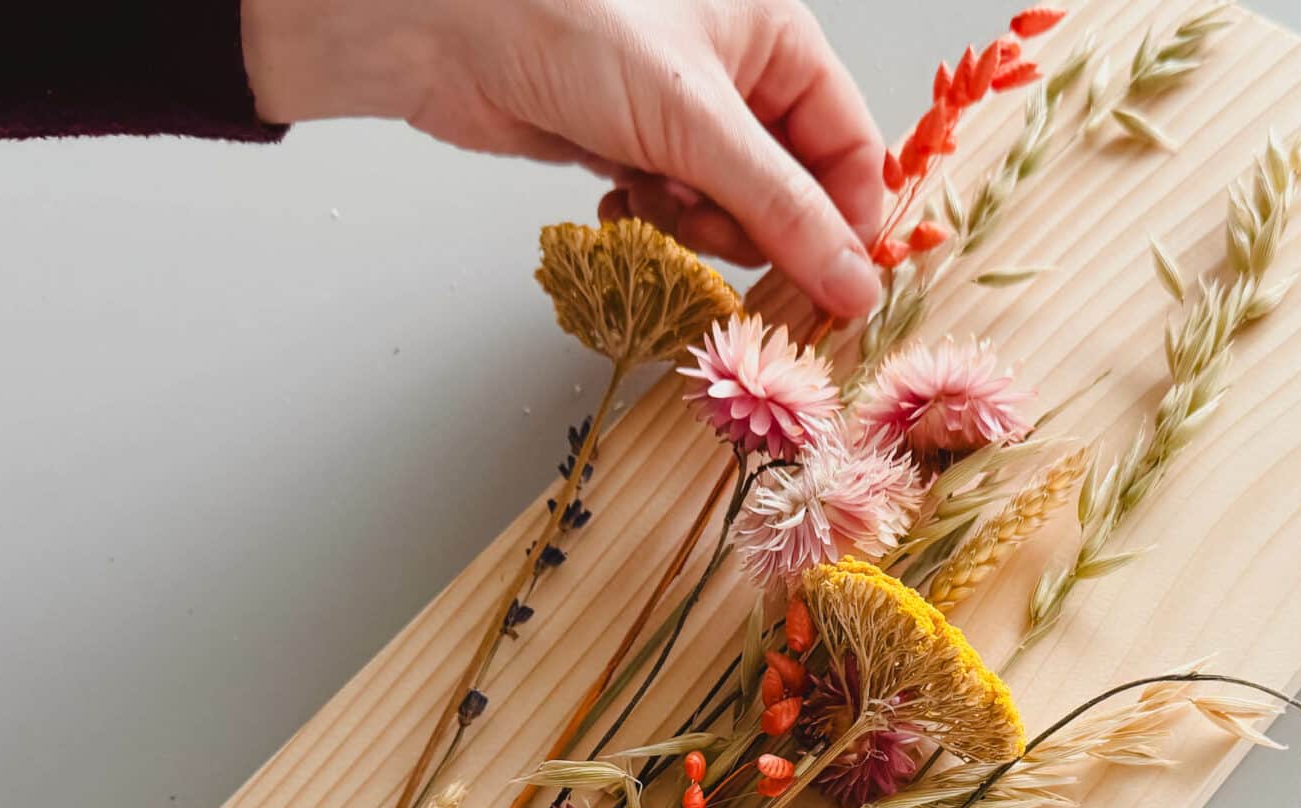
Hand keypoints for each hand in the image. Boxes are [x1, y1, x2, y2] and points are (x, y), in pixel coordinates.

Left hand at [242, 0, 885, 317]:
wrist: (443, 32)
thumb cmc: (570, 27)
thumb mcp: (696, 123)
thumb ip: (784, 212)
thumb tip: (857, 286)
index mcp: (777, 38)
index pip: (850, 147)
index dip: (846, 222)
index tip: (834, 287)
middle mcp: (738, 74)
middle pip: (792, 189)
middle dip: (751, 223)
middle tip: (705, 222)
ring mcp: (682, 114)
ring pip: (730, 210)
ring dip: (694, 224)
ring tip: (649, 195)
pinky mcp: (632, 146)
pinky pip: (674, 210)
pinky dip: (652, 219)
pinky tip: (617, 194)